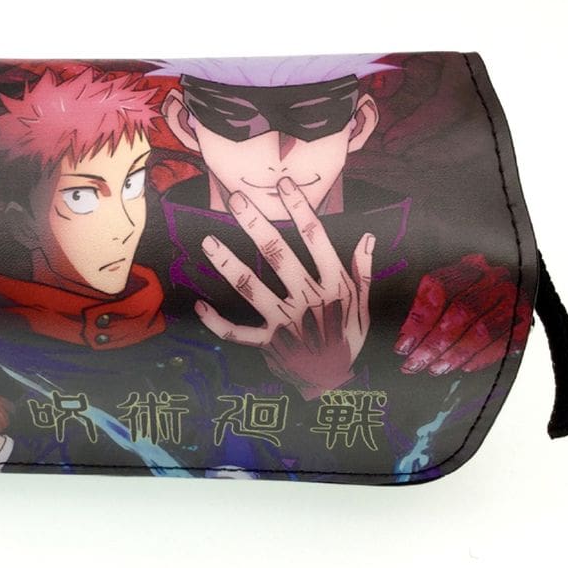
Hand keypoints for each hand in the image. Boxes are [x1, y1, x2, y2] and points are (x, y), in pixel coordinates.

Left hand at [195, 177, 373, 398]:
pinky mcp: (268, 343)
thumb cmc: (348, 338)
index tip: (284, 184)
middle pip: (278, 254)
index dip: (300, 209)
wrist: (336, 383)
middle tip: (237, 200)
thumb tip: (366, 237)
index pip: (316, 239)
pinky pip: (238, 333)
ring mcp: (285, 321)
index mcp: (333, 286)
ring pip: (251, 287)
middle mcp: (307, 299)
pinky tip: (200, 305)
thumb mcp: (364, 306)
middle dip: (256, 224)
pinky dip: (217, 322)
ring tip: (208, 241)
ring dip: (228, 263)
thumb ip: (362, 271)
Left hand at [395, 254, 531, 374]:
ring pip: (482, 330)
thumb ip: (422, 300)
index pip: (439, 289)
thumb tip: (399, 325)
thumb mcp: (442, 283)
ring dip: (455, 354)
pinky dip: (482, 357)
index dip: (419, 321)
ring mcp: (511, 298)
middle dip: (434, 344)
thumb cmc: (464, 288)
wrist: (506, 282)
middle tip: (415, 364)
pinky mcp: (524, 318)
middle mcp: (491, 278)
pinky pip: (504, 342)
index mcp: (465, 264)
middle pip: (461, 312)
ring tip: (434, 369)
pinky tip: (463, 368)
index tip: (403, 345)